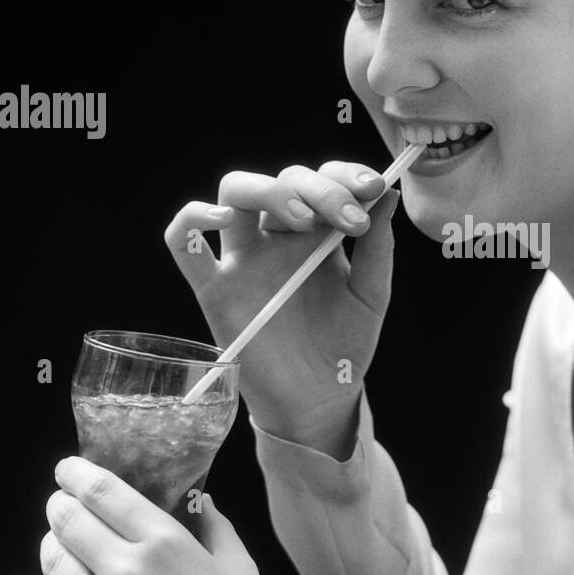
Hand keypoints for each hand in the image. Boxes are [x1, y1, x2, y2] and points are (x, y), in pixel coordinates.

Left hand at [3, 456, 276, 574]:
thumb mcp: (239, 565)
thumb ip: (214, 525)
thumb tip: (197, 499)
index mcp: (166, 543)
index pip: (103, 492)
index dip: (77, 474)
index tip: (68, 470)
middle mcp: (129, 573)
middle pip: (70, 521)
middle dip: (60, 505)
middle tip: (62, 504)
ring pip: (53, 563)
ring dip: (50, 546)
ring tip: (58, 545)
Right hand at [164, 162, 399, 443]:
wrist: (320, 399)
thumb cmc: (344, 345)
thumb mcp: (371, 294)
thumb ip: (378, 246)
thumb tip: (390, 191)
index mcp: (317, 231)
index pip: (322, 180)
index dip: (344, 175)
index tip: (374, 188)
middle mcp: (277, 236)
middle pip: (284, 180)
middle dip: (319, 189)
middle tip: (349, 219)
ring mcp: (244, 259)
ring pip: (234, 192)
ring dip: (268, 191)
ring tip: (303, 221)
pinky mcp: (215, 289)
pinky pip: (183, 242)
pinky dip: (192, 218)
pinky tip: (219, 218)